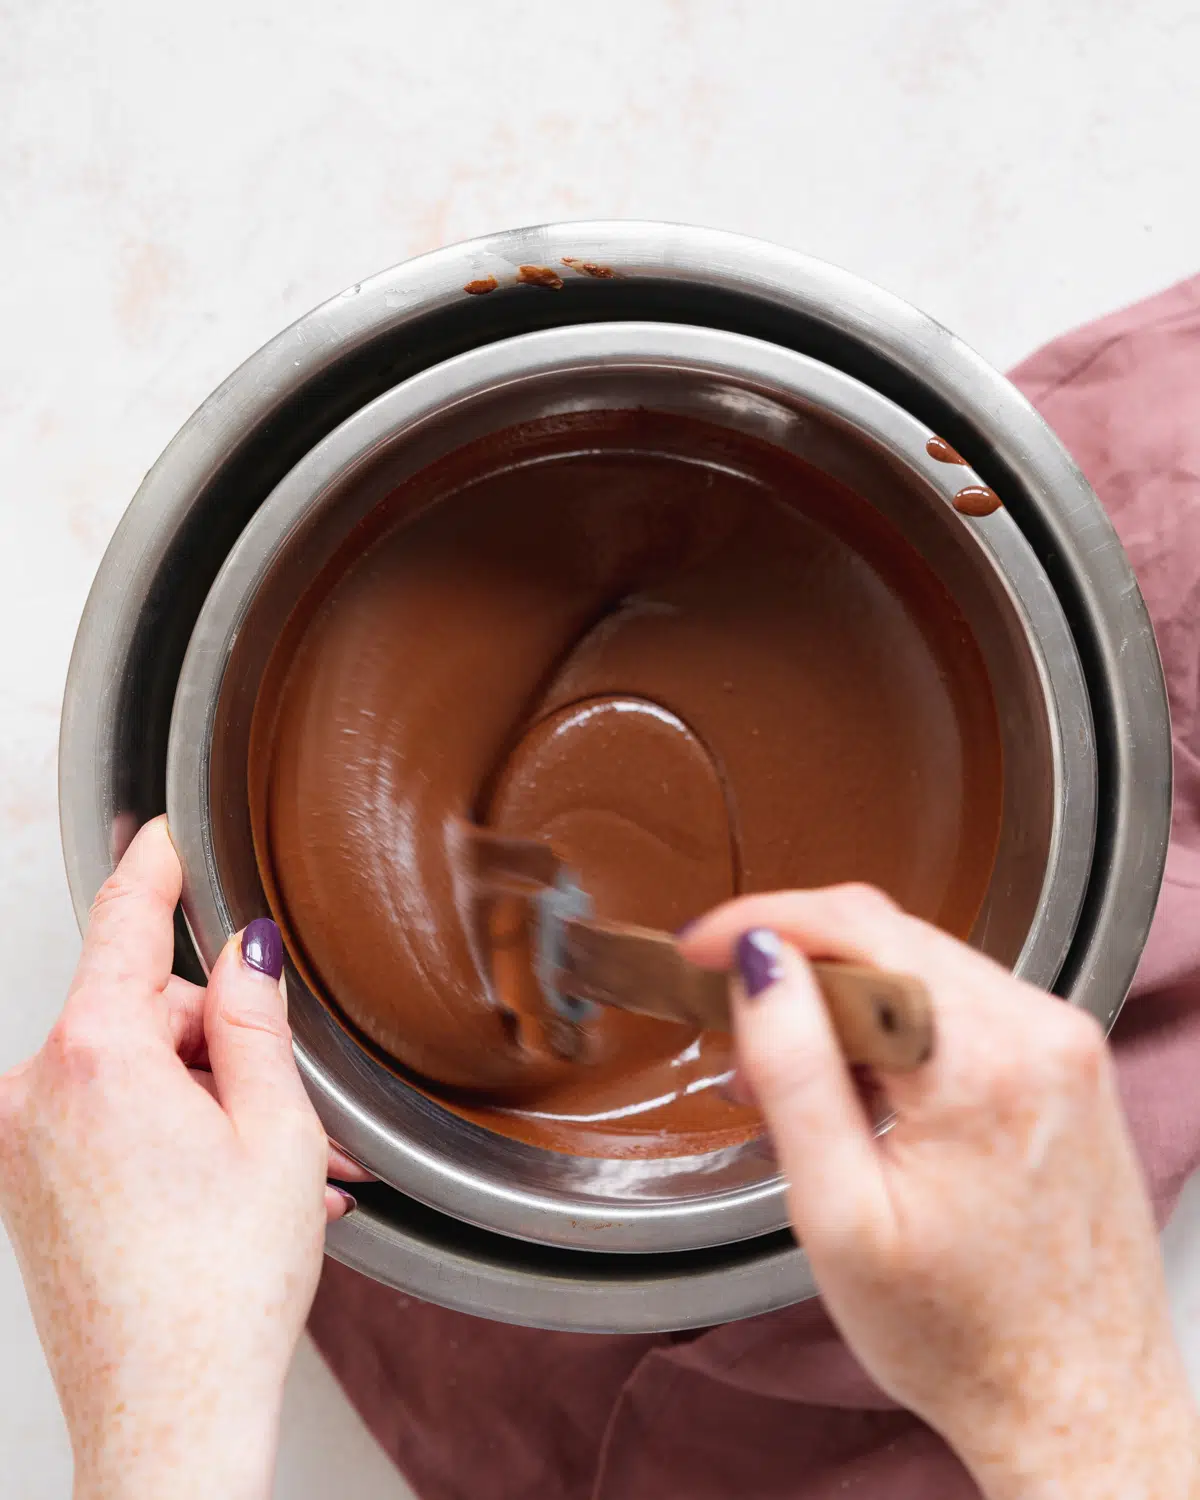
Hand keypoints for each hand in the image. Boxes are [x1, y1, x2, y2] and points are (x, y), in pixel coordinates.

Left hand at [0, 817, 361, 1499]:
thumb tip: (247, 949)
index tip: (163, 830)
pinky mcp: (27, 1183)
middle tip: (285, 1108)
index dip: (154, 869)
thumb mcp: (274, 1129)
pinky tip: (223, 1181)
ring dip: (205, 1095)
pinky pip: (104, 1114)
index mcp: (97, 1061)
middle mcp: (36, 1092)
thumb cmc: (221, 1293)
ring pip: (130, 1065)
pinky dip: (167, 1128)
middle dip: (220, 1037)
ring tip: (271, 1167)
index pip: (125, 925)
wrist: (165, 1417)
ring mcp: (22, 1142)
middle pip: (142, 1006)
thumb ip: (255, 1018)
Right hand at [681, 886, 1199, 1499]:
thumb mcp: (838, 1213)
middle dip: (798, 965)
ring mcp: (1065, 1044)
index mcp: (983, 1060)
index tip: (701, 945)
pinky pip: (964, 1001)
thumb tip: (759, 962)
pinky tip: (866, 1088)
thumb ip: (794, 1070)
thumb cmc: (964, 1337)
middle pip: (890, 934)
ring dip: (845, 997)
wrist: (1079, 1405)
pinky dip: (898, 1022)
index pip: (857, 924)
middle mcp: (1041, 1031)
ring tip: (797, 1083)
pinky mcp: (1070, 1065)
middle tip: (734, 1027)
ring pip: (924, 963)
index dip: (763, 919)